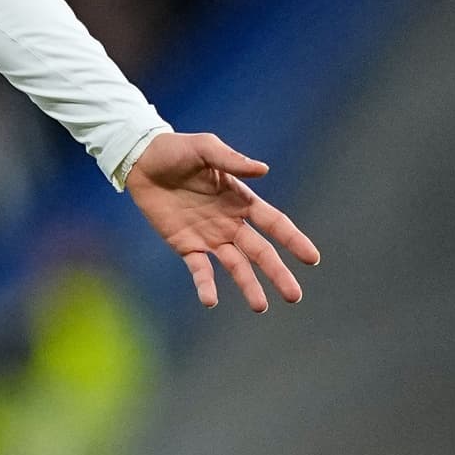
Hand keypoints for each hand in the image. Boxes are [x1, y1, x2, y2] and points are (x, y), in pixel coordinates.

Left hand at [123, 130, 320, 312]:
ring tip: (260, 306)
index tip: (312, 258)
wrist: (142, 160)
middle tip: (294, 296)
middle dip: (277, 273)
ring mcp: (209, 237)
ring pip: (235, 266)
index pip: (275, 224)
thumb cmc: (177, 150)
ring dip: (248, 286)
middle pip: (260, 252)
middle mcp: (230, 223)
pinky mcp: (185, 245)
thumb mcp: (206, 148)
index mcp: (241, 200)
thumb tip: (263, 170)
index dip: (293, 240)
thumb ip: (233, 161)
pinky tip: (210, 301)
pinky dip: (206, 285)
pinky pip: (199, 269)